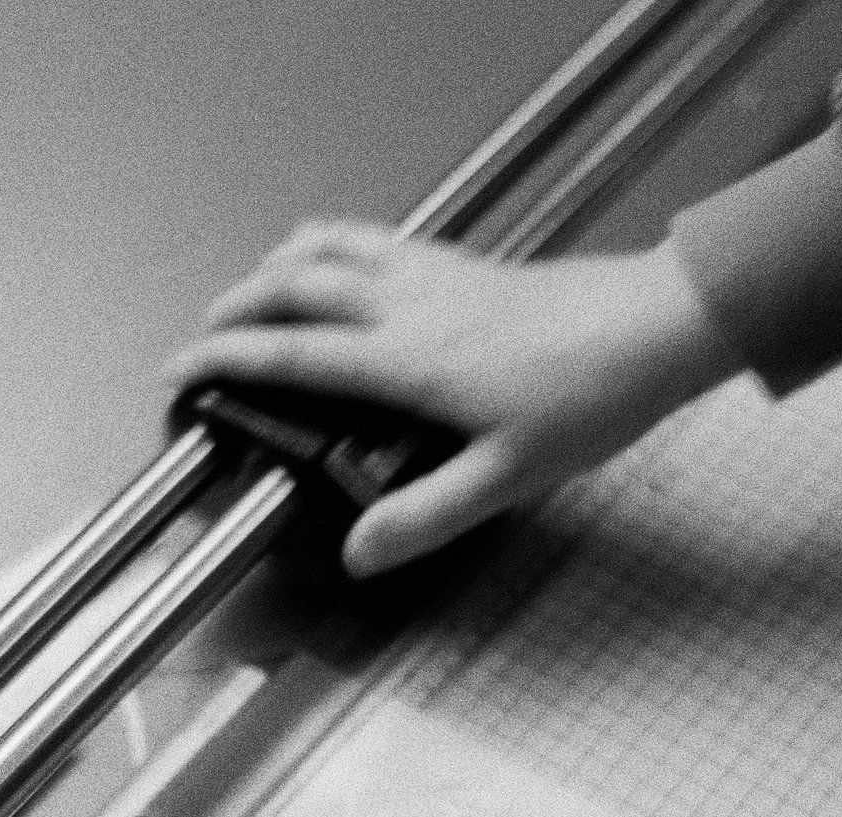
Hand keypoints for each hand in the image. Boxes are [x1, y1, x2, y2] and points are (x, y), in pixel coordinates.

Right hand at [166, 222, 740, 575]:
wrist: (661, 325)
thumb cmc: (592, 397)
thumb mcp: (509, 477)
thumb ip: (426, 515)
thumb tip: (358, 553)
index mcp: (409, 360)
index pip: (293, 354)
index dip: (227, 360)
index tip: (180, 370)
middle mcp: (411, 304)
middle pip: (296, 284)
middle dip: (237, 306)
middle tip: (204, 335)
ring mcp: (437, 273)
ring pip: (332, 247)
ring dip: (279, 264)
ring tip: (252, 288)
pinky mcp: (464, 262)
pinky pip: (376, 238)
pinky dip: (332, 244)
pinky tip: (335, 261)